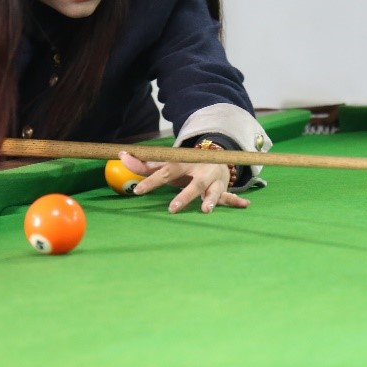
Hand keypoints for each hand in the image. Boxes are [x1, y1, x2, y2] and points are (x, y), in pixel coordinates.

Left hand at [119, 151, 250, 213]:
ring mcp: (213, 180)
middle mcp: (199, 171)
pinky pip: (230, 196)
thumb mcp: (167, 163)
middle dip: (184, 196)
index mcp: (182, 164)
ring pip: (214, 190)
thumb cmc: (185, 165)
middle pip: (193, 184)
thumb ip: (145, 164)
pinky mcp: (223, 188)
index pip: (165, 172)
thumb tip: (122, 156)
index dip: (151, 181)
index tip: (138, 191)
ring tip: (206, 210)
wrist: (214, 156)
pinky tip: (245, 204)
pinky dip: (237, 201)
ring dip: (211, 200)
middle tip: (172, 209)